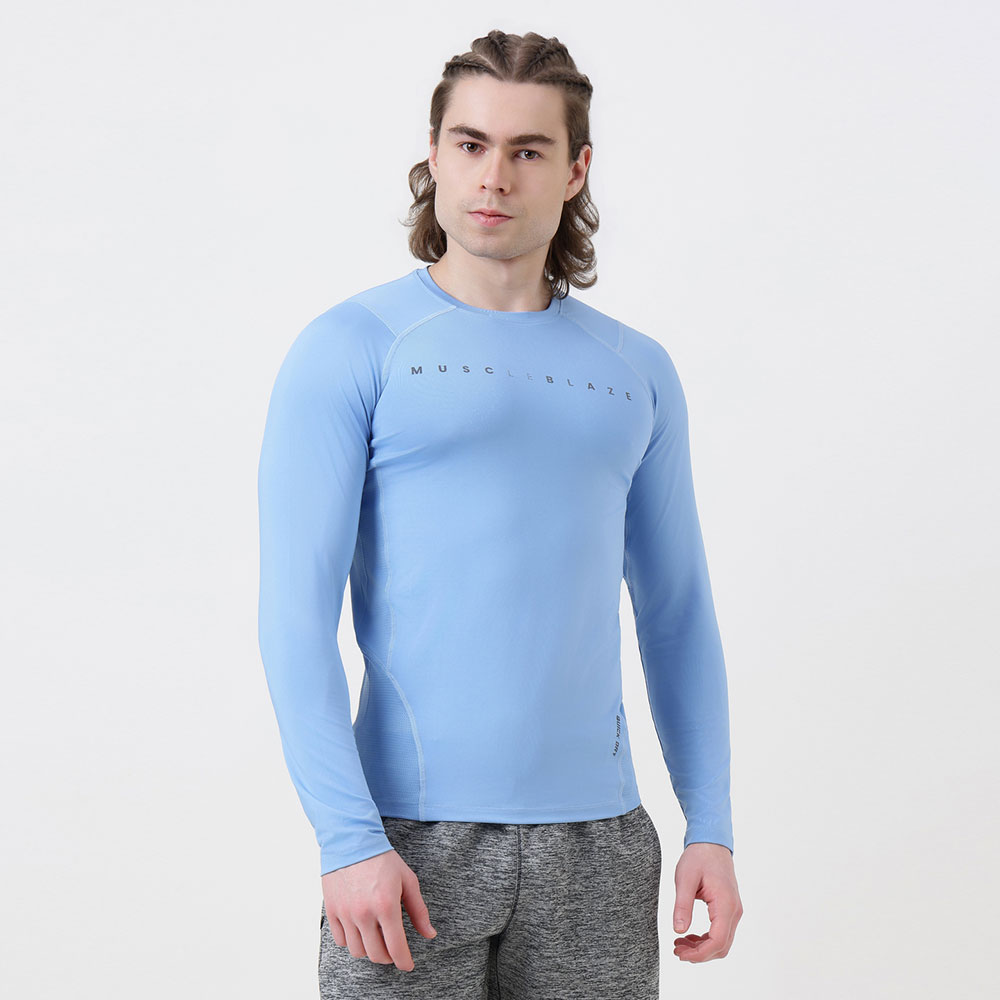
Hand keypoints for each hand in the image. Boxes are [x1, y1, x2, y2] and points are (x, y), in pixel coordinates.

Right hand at [322, 849, 437, 971]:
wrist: (351, 841)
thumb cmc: (382, 859)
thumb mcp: (407, 880)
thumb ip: (419, 910)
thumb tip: (430, 934)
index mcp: (386, 906)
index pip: (396, 947)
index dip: (404, 961)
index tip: (408, 964)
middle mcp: (364, 914)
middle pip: (376, 954)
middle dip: (388, 957)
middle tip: (394, 949)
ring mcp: (345, 914)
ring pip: (358, 951)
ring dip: (370, 950)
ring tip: (377, 938)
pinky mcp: (331, 911)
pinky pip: (340, 941)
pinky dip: (351, 941)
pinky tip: (360, 930)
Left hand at [671, 842, 741, 962]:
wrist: (711, 843)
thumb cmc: (698, 857)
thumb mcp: (685, 878)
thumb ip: (682, 905)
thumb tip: (678, 931)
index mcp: (725, 904)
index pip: (718, 941)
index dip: (699, 954)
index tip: (680, 954)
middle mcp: (734, 911)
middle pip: (722, 946)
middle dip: (699, 954)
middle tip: (676, 950)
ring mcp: (734, 911)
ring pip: (722, 942)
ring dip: (702, 948)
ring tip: (679, 944)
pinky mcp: (729, 909)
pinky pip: (721, 932)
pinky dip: (706, 940)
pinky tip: (689, 935)